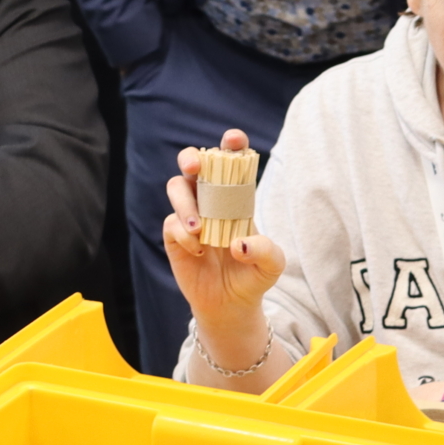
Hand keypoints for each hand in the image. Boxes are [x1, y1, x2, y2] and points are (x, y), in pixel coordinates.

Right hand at [162, 131, 287, 340]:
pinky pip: (171, 223)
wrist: (231, 305)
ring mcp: (190, 215)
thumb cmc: (254, 276)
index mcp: (236, 196)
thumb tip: (238, 243)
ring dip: (185, 203)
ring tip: (200, 229)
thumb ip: (265, 250)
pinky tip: (199, 250)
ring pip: (176, 187)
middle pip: (193, 163)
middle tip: (197, 168)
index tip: (232, 139)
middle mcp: (210, 199)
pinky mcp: (174, 236)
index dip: (231, 144)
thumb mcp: (272, 265)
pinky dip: (184, 234)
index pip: (231, 161)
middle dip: (192, 158)